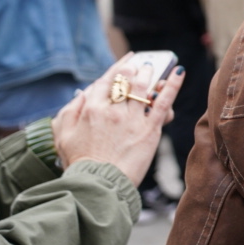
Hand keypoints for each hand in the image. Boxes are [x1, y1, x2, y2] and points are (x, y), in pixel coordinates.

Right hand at [52, 57, 185, 186]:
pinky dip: (172, 85)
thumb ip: (71, 112)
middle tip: (141, 65)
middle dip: (134, 69)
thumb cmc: (79, 163)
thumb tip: (82, 93)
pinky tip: (179, 72)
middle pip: (126, 80)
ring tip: (153, 69)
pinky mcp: (149, 129)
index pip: (106, 80)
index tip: (126, 61)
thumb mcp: (64, 136)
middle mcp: (112, 110)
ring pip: (143, 87)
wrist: (98, 184)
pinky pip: (163, 102)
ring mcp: (131, 118)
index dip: (118, 67)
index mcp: (91, 109)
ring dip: (150, 74)